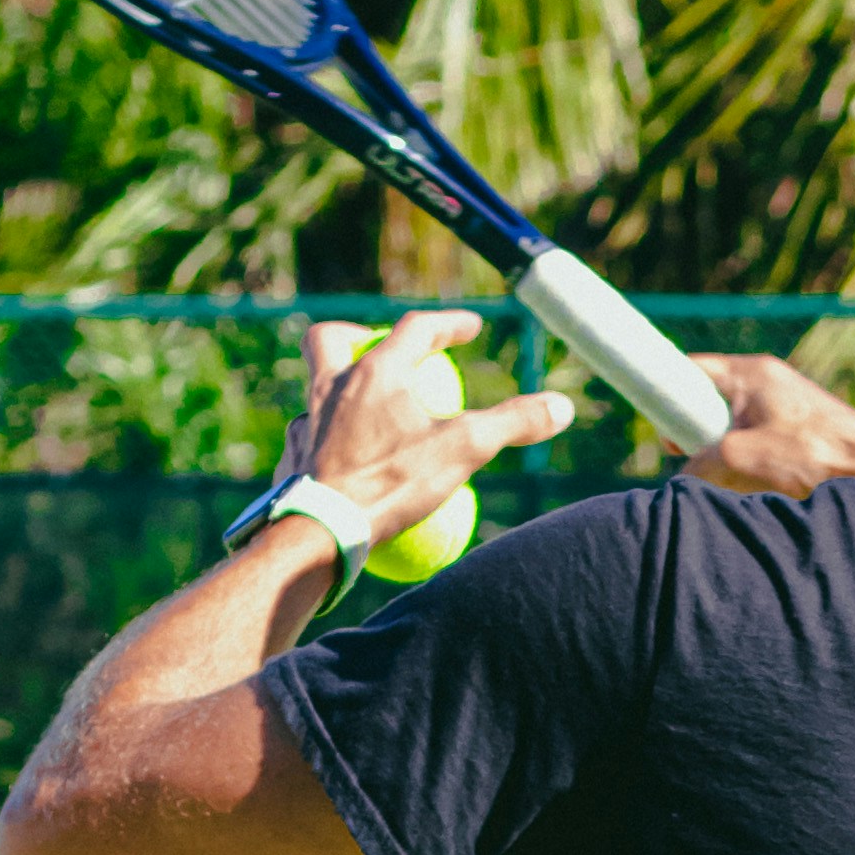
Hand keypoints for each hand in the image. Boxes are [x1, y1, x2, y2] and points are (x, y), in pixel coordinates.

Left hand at [289, 310, 576, 547]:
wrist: (319, 529)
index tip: (471, 329)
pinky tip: (342, 464)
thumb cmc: (390, 484)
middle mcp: (333, 386)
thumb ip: (512, 424)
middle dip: (356, 333)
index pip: (415, 330)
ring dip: (339, 390)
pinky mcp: (293, 458)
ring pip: (316, 389)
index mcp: (376, 372)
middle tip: (379, 347)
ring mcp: (307, 421)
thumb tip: (561, 406)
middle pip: (332, 338)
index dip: (447, 325)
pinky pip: (309, 438)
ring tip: (364, 411)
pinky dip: (327, 442)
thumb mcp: (463, 451)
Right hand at [674, 355, 854, 496]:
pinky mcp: (806, 438)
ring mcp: (790, 411)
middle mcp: (772, 385)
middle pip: (713, 404)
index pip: (692, 370)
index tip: (657, 422)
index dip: (668, 393)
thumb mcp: (741, 459)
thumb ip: (700, 464)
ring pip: (738, 433)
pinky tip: (762, 492)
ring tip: (737, 482)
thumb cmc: (814, 456)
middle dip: (698, 435)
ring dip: (728, 459)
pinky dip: (754, 470)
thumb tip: (683, 483)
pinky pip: (763, 450)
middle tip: (693, 462)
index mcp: (753, 373)